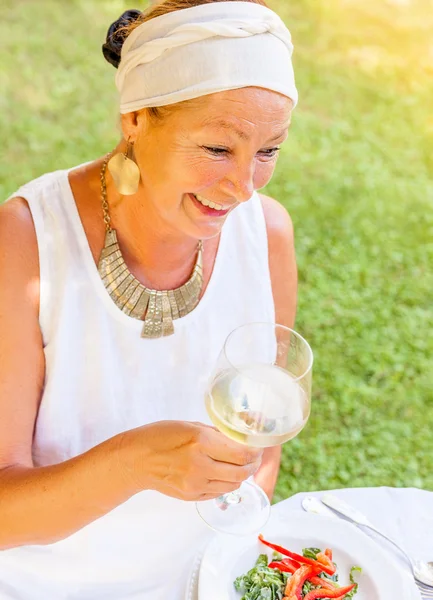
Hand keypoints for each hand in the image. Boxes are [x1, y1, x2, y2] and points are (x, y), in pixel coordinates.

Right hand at [117, 421, 262, 500]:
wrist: (135, 460)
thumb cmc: (160, 436)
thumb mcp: (189, 425)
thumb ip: (215, 433)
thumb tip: (238, 439)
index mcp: (201, 441)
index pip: (241, 454)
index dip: (254, 452)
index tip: (257, 448)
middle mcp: (200, 464)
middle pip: (241, 472)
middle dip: (252, 466)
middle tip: (254, 459)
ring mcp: (195, 483)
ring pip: (232, 485)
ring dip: (241, 476)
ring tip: (240, 466)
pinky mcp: (191, 495)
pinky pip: (218, 492)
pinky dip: (226, 484)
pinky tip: (222, 474)